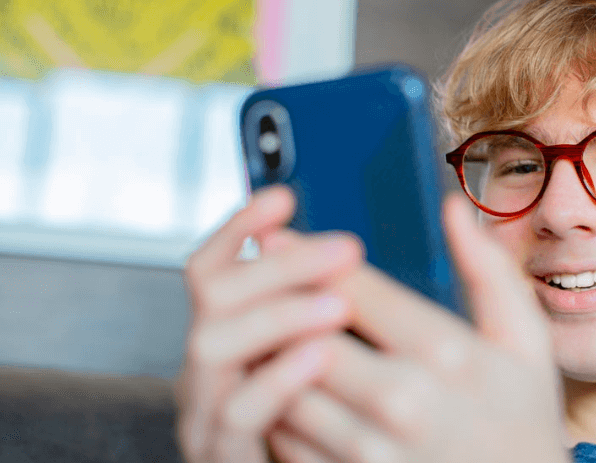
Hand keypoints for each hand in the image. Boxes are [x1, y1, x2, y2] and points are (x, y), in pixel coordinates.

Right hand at [176, 186, 362, 462]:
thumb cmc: (337, 422)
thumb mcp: (329, 357)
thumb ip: (330, 305)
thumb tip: (348, 249)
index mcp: (232, 340)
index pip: (213, 268)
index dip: (239, 227)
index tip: (282, 197)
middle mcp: (209, 370)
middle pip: (213, 294)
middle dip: (279, 264)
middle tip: (345, 249)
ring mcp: (208, 413)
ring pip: (212, 346)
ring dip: (275, 313)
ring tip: (336, 303)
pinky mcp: (226, 456)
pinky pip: (237, 414)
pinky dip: (275, 379)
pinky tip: (317, 356)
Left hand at [268, 194, 570, 462]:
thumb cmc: (523, 419)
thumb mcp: (526, 341)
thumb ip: (489, 271)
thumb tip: (454, 209)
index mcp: (447, 353)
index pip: (356, 290)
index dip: (308, 255)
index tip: (277, 236)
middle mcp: (403, 401)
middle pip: (308, 336)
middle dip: (280, 302)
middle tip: (259, 282)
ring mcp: (372, 450)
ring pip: (285, 387)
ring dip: (269, 354)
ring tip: (262, 330)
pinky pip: (287, 439)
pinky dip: (276, 407)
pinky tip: (285, 387)